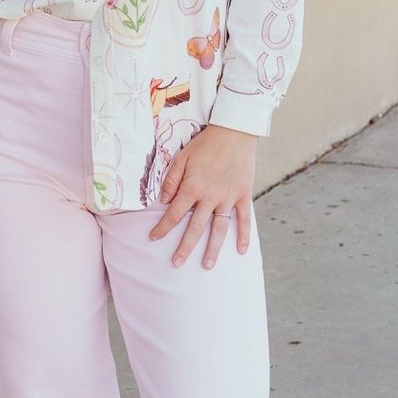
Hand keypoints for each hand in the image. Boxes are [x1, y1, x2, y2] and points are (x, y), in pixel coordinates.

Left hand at [149, 124, 255, 267]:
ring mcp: (228, 198)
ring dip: (213, 249)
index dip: (162, 227)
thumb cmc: (205, 143)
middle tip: (176, 264)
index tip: (153, 238)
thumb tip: (163, 200)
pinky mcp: (243, 195)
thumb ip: (171, 180)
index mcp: (192, 187)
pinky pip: (244, 219)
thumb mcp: (182, 157)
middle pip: (195, 228)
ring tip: (207, 266)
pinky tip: (241, 251)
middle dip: (184, 247)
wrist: (234, 131)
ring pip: (219, 229)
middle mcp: (210, 197)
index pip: (174, 213)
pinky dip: (243, 235)